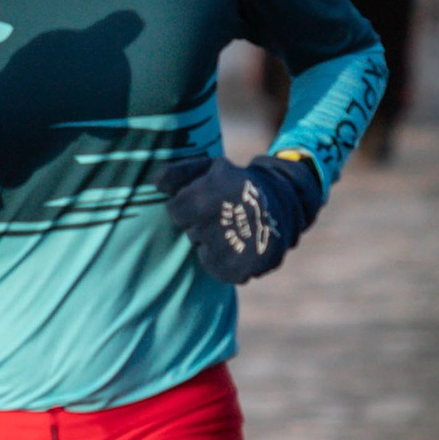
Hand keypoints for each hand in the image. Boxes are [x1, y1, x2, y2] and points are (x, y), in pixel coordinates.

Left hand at [158, 148, 320, 284]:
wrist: (283, 202)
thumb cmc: (235, 184)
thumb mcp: (208, 168)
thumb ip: (178, 173)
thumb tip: (155, 183)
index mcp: (215, 189)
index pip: (175, 211)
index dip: (186, 207)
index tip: (204, 201)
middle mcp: (227, 217)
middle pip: (191, 233)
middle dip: (200, 226)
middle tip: (223, 215)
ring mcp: (240, 245)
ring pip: (204, 254)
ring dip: (212, 246)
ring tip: (232, 230)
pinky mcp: (249, 267)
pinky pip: (220, 272)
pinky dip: (225, 263)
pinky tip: (238, 247)